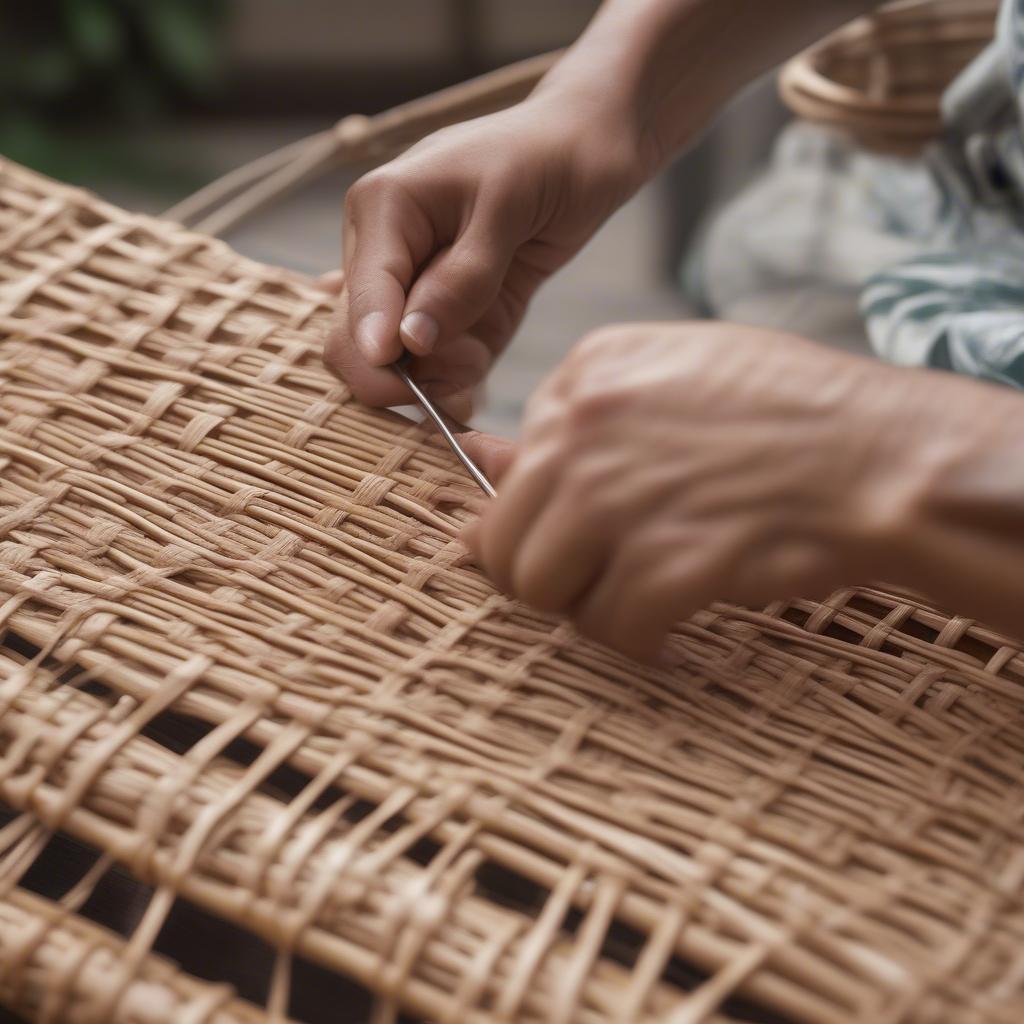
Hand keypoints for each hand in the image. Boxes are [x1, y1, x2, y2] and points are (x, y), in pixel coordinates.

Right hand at [324, 88, 643, 417]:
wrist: (581, 147)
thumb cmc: (544, 157)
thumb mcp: (507, 209)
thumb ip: (462, 279)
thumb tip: (410, 339)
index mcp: (381, 209)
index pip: (361, 298)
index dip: (376, 350)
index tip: (410, 380)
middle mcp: (383, 252)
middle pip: (355, 341)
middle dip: (405, 372)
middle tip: (465, 363)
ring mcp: (411, 287)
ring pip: (393, 364)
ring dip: (436, 375)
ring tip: (479, 350)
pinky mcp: (444, 314)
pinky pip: (432, 366)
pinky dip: (453, 374)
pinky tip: (478, 352)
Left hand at [462, 322, 934, 660]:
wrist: (888, 458)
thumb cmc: (791, 416)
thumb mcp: (678, 378)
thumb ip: (573, 421)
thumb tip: (478, 459)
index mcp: (588, 373)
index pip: (505, 476)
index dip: (545, 520)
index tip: (589, 532)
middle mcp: (586, 430)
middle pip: (506, 542)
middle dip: (550, 575)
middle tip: (608, 579)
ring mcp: (619, 497)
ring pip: (542, 590)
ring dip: (590, 607)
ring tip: (647, 592)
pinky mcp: (663, 564)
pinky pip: (610, 628)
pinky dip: (642, 638)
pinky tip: (679, 618)